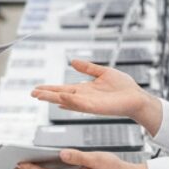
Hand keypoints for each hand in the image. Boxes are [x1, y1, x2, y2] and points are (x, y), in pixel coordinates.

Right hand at [31, 60, 157, 123]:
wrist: (137, 97)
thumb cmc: (124, 87)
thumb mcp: (103, 72)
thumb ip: (88, 68)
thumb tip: (73, 61)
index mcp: (84, 89)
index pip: (63, 89)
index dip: (50, 88)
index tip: (37, 88)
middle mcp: (84, 97)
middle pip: (61, 95)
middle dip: (46, 94)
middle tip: (32, 93)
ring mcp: (89, 103)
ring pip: (66, 100)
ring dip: (53, 98)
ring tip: (39, 95)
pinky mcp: (96, 107)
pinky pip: (80, 104)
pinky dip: (70, 101)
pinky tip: (60, 98)